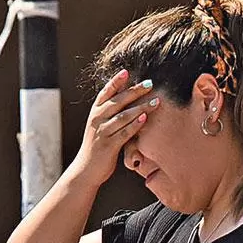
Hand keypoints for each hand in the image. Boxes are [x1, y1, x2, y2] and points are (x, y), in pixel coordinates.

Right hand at [71, 70, 158, 188]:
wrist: (86, 170)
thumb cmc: (97, 147)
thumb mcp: (100, 127)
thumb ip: (110, 114)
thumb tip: (126, 100)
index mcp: (95, 113)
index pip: (105, 93)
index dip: (115, 82)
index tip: (127, 72)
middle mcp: (97, 120)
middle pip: (117, 101)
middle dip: (134, 91)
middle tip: (150, 83)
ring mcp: (102, 132)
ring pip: (123, 116)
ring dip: (141, 107)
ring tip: (156, 101)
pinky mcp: (109, 146)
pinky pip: (124, 133)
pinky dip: (135, 124)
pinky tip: (146, 118)